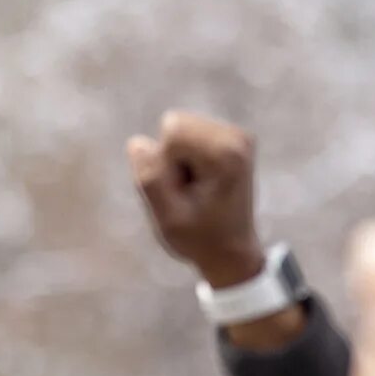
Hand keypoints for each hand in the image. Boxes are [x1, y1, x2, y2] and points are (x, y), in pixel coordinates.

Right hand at [128, 112, 264, 288]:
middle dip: (171, 157)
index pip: (172, 130)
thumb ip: (150, 180)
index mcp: (226, 154)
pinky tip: (202, 183)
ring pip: (179, 127)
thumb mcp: (168, 220)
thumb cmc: (200, 239)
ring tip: (197, 189)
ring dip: (178, 159)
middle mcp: (237, 137)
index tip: (184, 191)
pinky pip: (187, 133)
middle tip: (190, 192)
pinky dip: (186, 157)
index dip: (166, 162)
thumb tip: (138, 143)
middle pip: (175, 123)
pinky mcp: (231, 137)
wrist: (232, 252)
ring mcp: (237, 135)